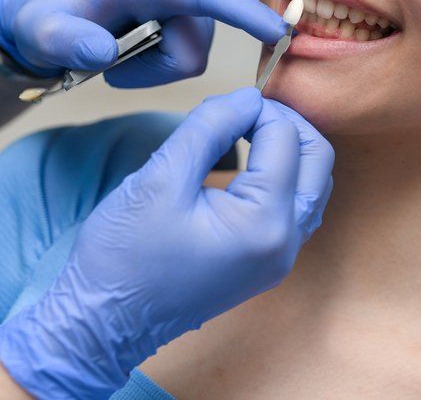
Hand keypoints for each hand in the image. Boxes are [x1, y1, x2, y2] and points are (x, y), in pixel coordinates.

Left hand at [0, 0, 286, 83]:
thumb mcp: (42, 33)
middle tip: (107, 65)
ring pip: (194, 55)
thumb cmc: (44, 19)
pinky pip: (190, 56)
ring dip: (154, 69)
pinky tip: (131, 52)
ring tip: (115, 56)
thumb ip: (66, 43)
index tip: (279, 30)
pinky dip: (158, 66)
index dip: (244, 14)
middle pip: (194, 46)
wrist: (48, 12)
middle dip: (153, 68)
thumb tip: (100, 52)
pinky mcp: (190, 8)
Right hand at [0, 87, 333, 397]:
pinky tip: (247, 166)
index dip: (254, 108)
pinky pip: (297, 208)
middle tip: (242, 112)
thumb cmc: (123, 256)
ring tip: (244, 133)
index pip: (285, 138)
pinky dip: (283, 177)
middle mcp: (286, 243)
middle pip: (318, 158)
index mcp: (264, 222)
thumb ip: (210, 126)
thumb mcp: (160, 176)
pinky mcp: (268, 264)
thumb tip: (247, 96)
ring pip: (313, 183)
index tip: (216, 105)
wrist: (102, 325)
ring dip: (288, 150)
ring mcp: (281, 258)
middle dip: (285, 123)